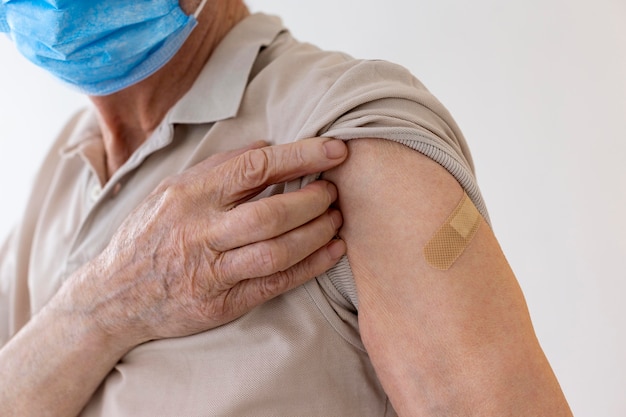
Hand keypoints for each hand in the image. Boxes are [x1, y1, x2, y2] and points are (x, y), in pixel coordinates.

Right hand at [61, 137, 347, 349]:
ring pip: (277, 251)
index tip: (334, 149)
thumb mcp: (171, 189)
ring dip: (317, 233)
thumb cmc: (148, 235)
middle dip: (313, 199)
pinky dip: (310, 267)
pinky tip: (332, 251)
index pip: (254, 168)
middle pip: (271, 213)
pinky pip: (275, 284)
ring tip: (336, 218)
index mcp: (189, 196)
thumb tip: (268, 147)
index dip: (301, 156)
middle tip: (334, 191)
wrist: (113, 297)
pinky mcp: (221, 304)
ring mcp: (211, 272)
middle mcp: (200, 233)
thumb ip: (219, 167)